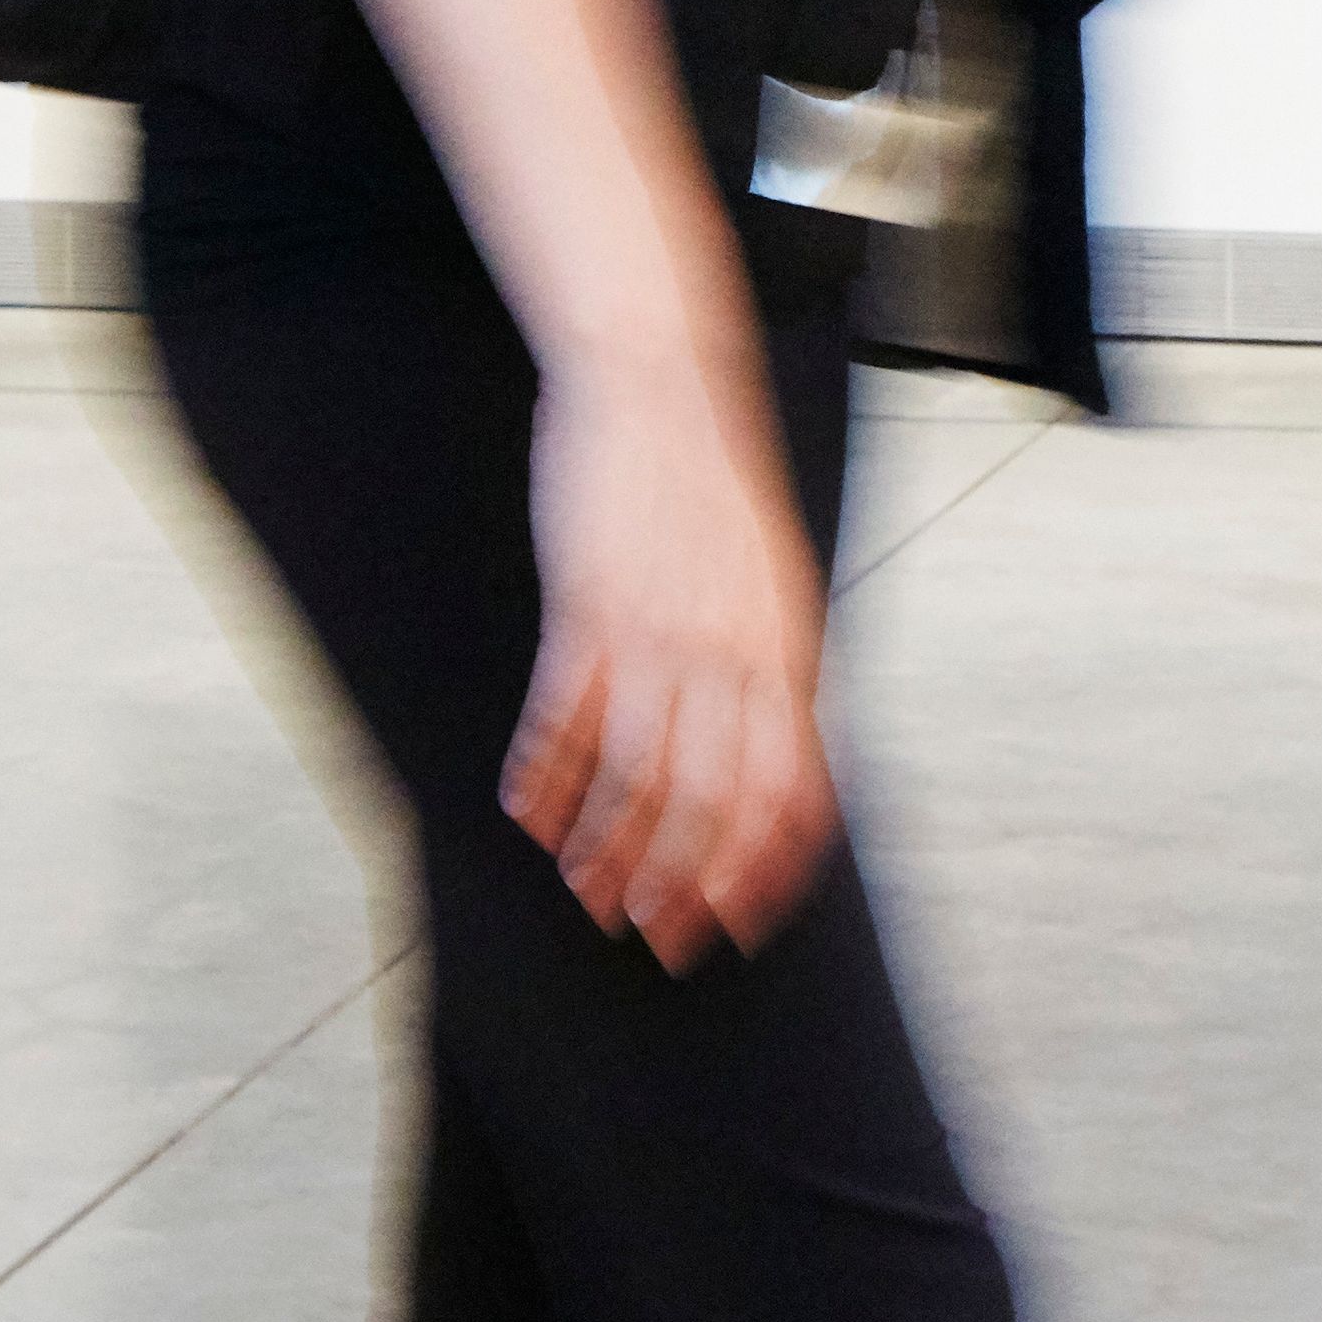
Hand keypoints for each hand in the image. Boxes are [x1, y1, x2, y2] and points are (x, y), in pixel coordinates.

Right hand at [501, 341, 831, 964]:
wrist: (659, 385)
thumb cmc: (713, 489)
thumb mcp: (774, 584)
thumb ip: (779, 673)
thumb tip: (783, 764)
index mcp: (790, 649)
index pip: (793, 788)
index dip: (765, 870)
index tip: (740, 926)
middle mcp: (733, 649)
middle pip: (712, 799)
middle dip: (683, 883)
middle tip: (654, 936)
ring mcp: (659, 627)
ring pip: (638, 771)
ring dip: (608, 846)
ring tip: (587, 891)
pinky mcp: (589, 601)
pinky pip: (566, 712)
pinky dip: (545, 775)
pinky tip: (527, 814)